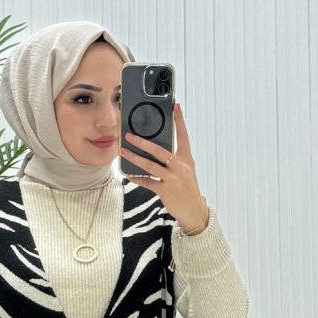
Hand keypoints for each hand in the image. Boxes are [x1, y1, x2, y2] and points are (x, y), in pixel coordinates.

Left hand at [119, 102, 206, 232]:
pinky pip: (147, 182)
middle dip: (142, 142)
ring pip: (150, 166)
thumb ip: (174, 158)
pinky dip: (137, 178)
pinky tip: (128, 174)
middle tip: (130, 135)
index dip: (180, 121)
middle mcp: (180, 166)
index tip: (176, 107)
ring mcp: (172, 179)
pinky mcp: (165, 191)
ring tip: (123, 152)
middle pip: (159, 151)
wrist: (193, 210)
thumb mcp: (185, 170)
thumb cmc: (187, 188)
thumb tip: (155, 148)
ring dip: (134, 158)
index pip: (183, 136)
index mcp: (186, 159)